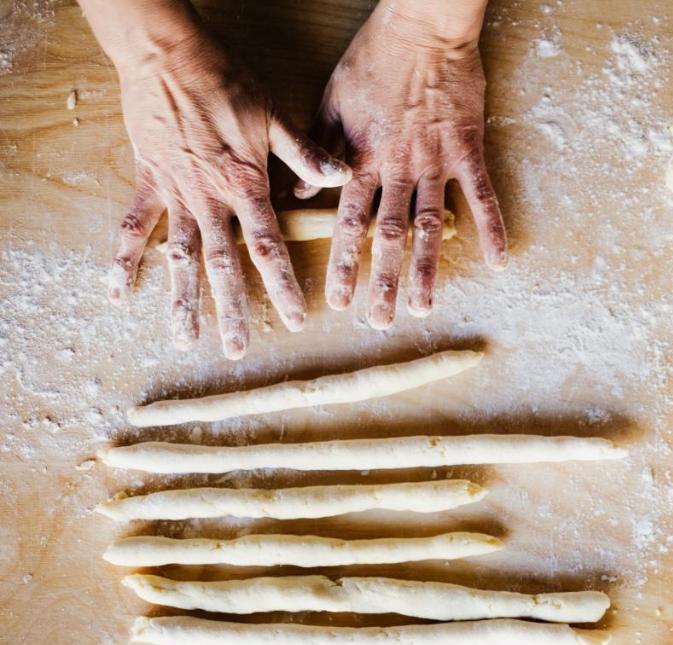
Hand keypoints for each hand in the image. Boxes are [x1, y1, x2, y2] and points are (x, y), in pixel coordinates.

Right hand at [85, 1, 350, 357]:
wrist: (168, 54)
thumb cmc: (227, 81)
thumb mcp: (275, 116)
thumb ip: (305, 154)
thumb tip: (342, 178)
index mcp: (246, 186)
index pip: (270, 248)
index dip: (284, 287)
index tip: (297, 320)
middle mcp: (210, 199)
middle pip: (224, 265)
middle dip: (232, 310)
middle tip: (239, 350)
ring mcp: (175, 193)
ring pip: (180, 256)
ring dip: (181, 300)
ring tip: (184, 340)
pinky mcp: (147, 181)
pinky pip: (133, 226)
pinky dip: (122, 259)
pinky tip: (117, 293)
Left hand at [296, 1, 506, 327]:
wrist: (422, 28)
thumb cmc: (374, 59)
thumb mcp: (330, 101)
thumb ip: (319, 150)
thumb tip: (302, 194)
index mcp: (362, 157)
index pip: (349, 221)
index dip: (344, 262)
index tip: (338, 299)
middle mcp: (398, 167)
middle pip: (388, 234)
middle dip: (381, 281)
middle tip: (378, 321)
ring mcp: (436, 161)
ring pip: (430, 224)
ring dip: (426, 269)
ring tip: (422, 307)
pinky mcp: (468, 149)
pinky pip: (482, 194)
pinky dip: (492, 227)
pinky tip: (500, 260)